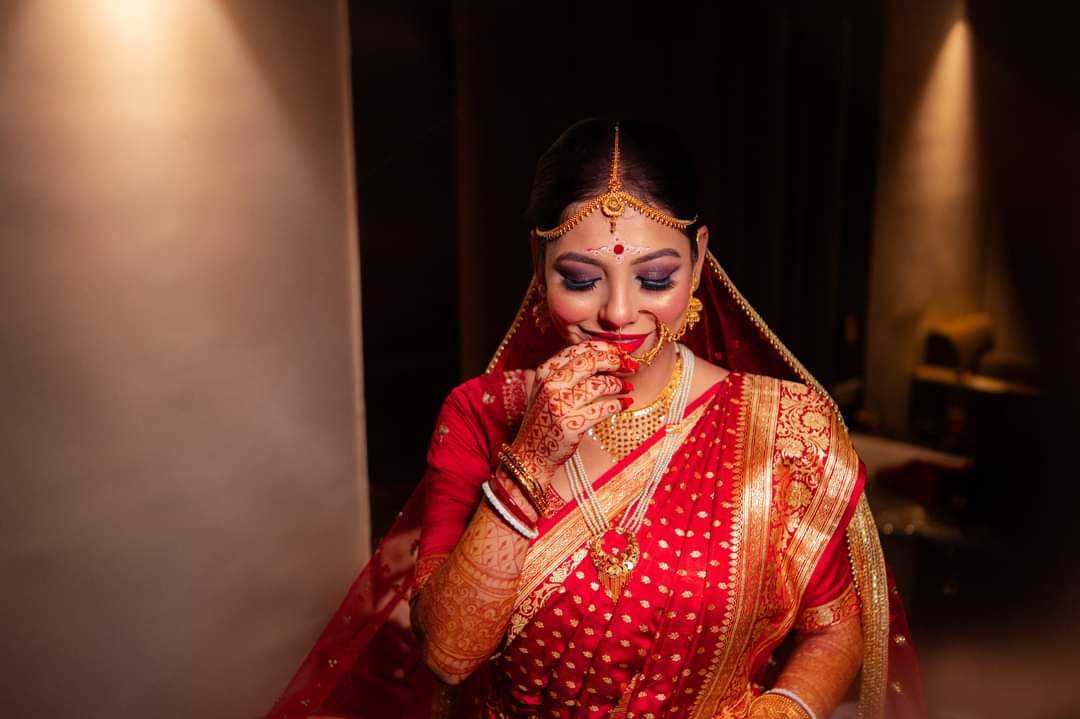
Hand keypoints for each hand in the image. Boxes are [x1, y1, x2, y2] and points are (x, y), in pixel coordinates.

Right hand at [510, 341, 636, 484]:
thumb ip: (569, 372)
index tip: (621, 354)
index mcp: (546, 371)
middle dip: (615, 361)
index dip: (604, 349)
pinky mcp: (570, 424)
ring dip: (619, 385)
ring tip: (628, 388)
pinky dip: (619, 404)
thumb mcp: (549, 389)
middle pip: (590, 362)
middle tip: (631, 366)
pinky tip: (626, 403)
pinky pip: (603, 408)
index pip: (579, 350)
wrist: (531, 452)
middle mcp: (551, 385)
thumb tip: (605, 356)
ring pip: (599, 384)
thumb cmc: (546, 418)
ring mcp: (560, 405)